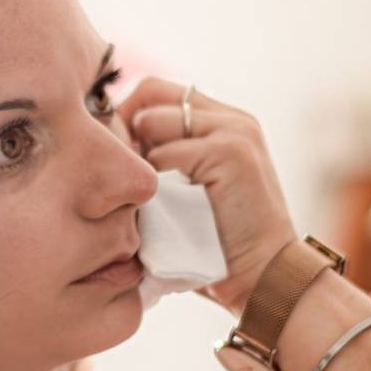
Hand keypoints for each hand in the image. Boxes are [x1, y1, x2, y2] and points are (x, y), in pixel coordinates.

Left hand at [116, 77, 297, 313]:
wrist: (262, 278)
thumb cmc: (214, 246)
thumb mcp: (188, 192)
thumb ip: (163, 160)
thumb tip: (108, 146)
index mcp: (222, 122)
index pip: (155, 92)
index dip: (126, 117)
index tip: (113, 157)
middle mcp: (230, 119)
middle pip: (149, 96)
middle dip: (125, 132)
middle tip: (120, 177)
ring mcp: (233, 131)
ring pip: (152, 122)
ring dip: (138, 161)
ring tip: (143, 198)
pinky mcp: (230, 151)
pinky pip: (164, 155)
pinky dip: (152, 184)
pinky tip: (160, 212)